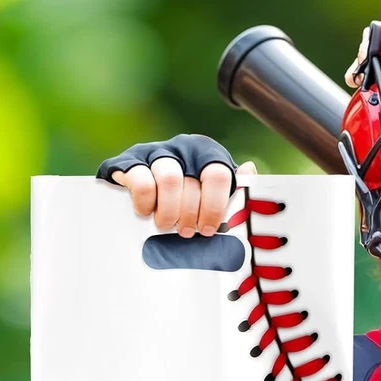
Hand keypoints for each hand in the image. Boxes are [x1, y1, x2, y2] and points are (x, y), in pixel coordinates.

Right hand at [96, 134, 257, 236]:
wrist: (142, 183)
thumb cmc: (186, 193)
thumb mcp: (213, 191)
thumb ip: (234, 186)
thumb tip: (250, 170)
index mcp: (209, 154)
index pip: (219, 176)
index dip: (215, 207)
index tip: (209, 229)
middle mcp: (184, 148)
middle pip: (193, 183)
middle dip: (190, 216)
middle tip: (187, 232)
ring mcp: (157, 152)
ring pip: (169, 180)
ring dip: (169, 211)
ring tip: (166, 225)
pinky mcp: (130, 161)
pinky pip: (142, 182)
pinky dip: (145, 204)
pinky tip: (146, 213)